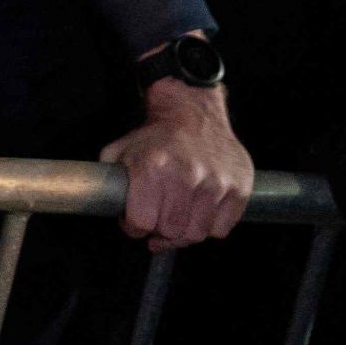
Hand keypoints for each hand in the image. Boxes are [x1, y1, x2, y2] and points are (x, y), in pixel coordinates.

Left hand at [99, 76, 253, 251]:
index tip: (136, 222)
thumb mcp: (121, 150)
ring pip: (197, 234)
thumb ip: (109, 179)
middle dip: (160, 230)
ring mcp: (216, 183)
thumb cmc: (155, 136)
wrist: (192, 110)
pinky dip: (209, 226)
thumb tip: (107, 207)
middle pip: (171, 231)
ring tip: (178, 217)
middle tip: (159, 218)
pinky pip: (221, 229)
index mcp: (152, 166)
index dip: (134, 226)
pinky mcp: (238, 188)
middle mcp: (185, 175)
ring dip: (184, 231)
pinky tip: (199, 211)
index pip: (141, 221)